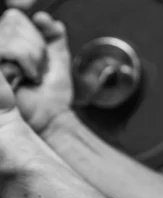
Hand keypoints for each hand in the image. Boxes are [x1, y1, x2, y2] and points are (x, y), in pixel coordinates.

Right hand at [14, 12, 72, 132]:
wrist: (50, 116)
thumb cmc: (51, 93)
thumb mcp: (57, 57)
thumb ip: (53, 34)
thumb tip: (43, 17)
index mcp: (8, 42)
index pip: (14, 16)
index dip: (31, 29)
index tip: (42, 48)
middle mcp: (0, 48)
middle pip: (12, 21)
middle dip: (35, 46)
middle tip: (37, 67)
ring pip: (11, 36)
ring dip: (32, 57)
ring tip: (31, 74)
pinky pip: (9, 50)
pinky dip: (25, 63)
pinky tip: (25, 76)